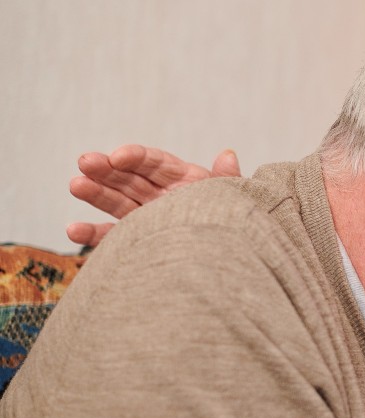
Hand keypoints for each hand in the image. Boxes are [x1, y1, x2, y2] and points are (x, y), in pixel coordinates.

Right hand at [66, 146, 241, 246]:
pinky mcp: (138, 241)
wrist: (237, 263)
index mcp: (184, 180)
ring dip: (95, 193)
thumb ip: (228, 179)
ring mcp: (147, 217)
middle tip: (85, 162)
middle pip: (130, 178)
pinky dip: (93, 234)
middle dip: (107, 169)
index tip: (118, 157)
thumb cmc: (238, 224)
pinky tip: (73, 230)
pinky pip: (113, 237)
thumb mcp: (235, 200)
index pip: (156, 163)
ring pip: (117, 202)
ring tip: (76, 185)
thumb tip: (228, 154)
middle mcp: (161, 195)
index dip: (136, 157)